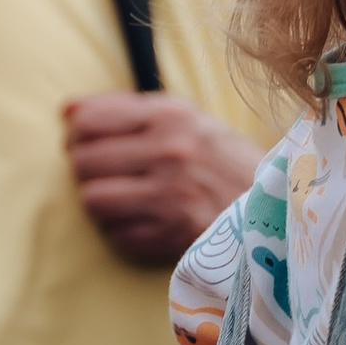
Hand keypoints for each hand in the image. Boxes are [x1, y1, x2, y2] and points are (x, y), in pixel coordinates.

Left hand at [63, 95, 258, 267]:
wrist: (279, 204)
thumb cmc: (223, 158)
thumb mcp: (185, 118)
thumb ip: (125, 109)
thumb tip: (66, 110)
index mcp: (170, 116)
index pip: (86, 122)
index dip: (78, 135)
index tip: (90, 143)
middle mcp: (170, 152)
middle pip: (82, 162)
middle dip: (87, 170)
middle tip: (107, 174)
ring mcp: (171, 196)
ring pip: (92, 200)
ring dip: (102, 202)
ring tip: (125, 199)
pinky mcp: (174, 234)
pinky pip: (115, 235)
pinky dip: (124, 231)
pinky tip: (146, 222)